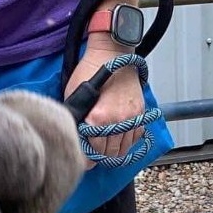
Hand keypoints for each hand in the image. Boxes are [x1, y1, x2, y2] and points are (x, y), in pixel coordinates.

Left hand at [63, 36, 144, 162]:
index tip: (83, 160)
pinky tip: (119, 140)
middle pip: (110, 153)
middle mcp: (117, 121)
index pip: (93, 152)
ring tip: (105, 149)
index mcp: (99, 118)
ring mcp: (131, 117)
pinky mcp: (139, 111)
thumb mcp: (73, 96)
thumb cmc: (89, 70)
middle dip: (100, 156)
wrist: (110, 52)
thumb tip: (74, 137)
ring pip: (124, 148)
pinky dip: (128, 141)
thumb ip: (75, 119)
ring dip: (114, 151)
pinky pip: (136, 136)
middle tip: (93, 155)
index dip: (86, 159)